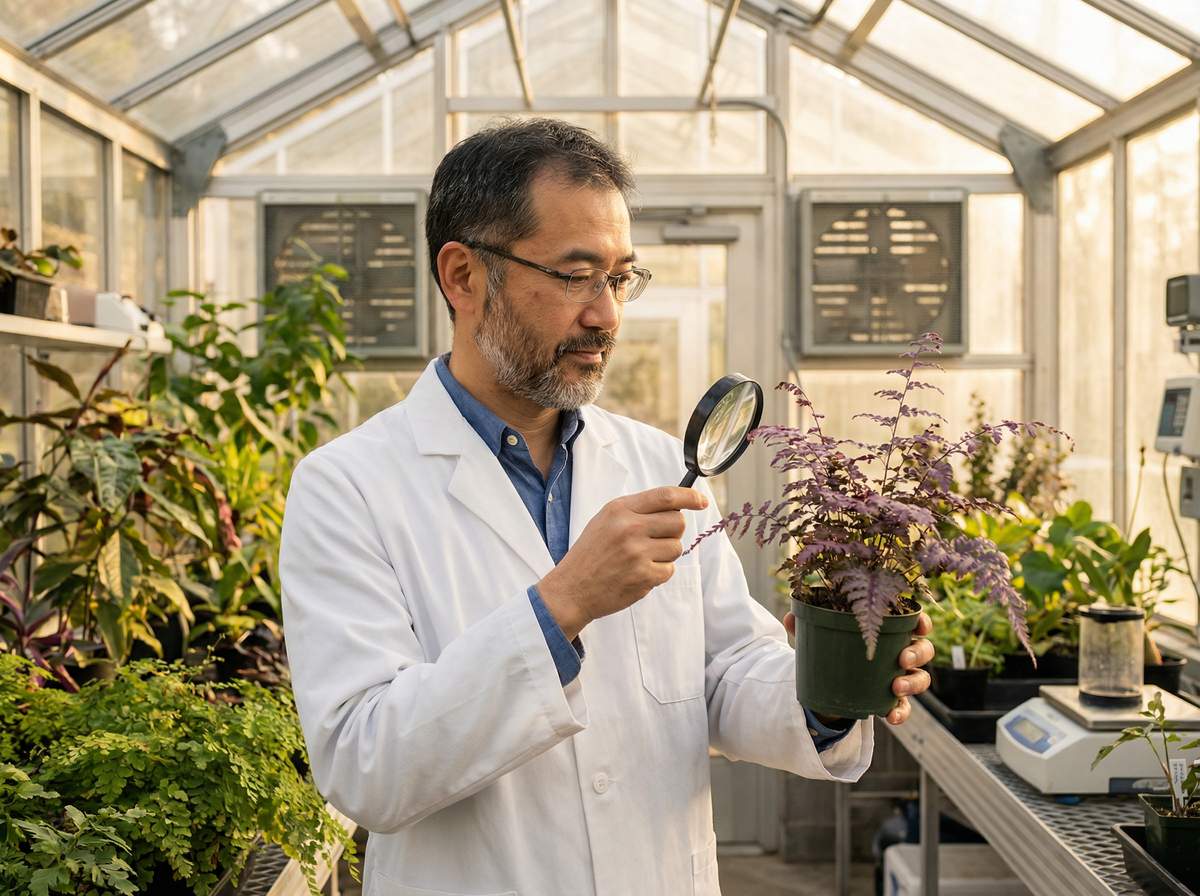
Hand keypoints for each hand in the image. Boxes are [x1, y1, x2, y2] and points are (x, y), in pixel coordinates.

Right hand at [537, 486, 708, 639]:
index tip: (702, 502)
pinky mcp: (644, 576)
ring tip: (641, 559)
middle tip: (655, 540)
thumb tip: (676, 506)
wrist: (572, 589)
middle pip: (678, 522)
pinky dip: (659, 573)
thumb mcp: (605, 520)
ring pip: (676, 547)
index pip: (665, 496)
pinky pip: (669, 570)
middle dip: (673, 531)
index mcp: (620, 510)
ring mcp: (637, 553)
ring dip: (665, 554)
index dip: (689, 497)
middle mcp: (630, 528)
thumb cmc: (591, 553)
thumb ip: (637, 510)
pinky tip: (638, 573)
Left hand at [783, 611, 934, 726]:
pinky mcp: (893, 701)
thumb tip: (789, 618)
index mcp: (888, 630)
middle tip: (902, 658)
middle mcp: (900, 653)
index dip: (922, 622)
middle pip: (924, 649)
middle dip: (917, 653)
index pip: (914, 621)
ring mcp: (900, 678)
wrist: (827, 685)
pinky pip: (905, 708)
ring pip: (921, 678)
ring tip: (895, 687)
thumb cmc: (831, 651)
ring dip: (913, 682)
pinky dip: (900, 713)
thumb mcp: (817, 638)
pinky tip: (890, 716)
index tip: (919, 624)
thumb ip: (805, 628)